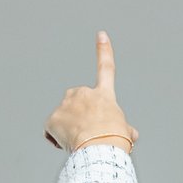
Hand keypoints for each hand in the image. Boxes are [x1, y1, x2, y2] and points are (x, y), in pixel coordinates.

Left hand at [44, 32, 136, 152]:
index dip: (104, 51)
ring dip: (69, 129)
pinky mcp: (52, 118)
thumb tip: (130, 134)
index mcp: (104, 95)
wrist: (100, 147)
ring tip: (81, 141)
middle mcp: (84, 94)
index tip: (101, 35)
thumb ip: (125, 128)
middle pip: (77, 102)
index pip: (106, 69)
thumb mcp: (126, 132)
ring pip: (64, 118)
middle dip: (79, 116)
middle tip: (88, 134)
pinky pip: (52, 130)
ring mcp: (66, 104)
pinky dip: (57, 138)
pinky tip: (68, 144)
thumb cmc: (115, 141)